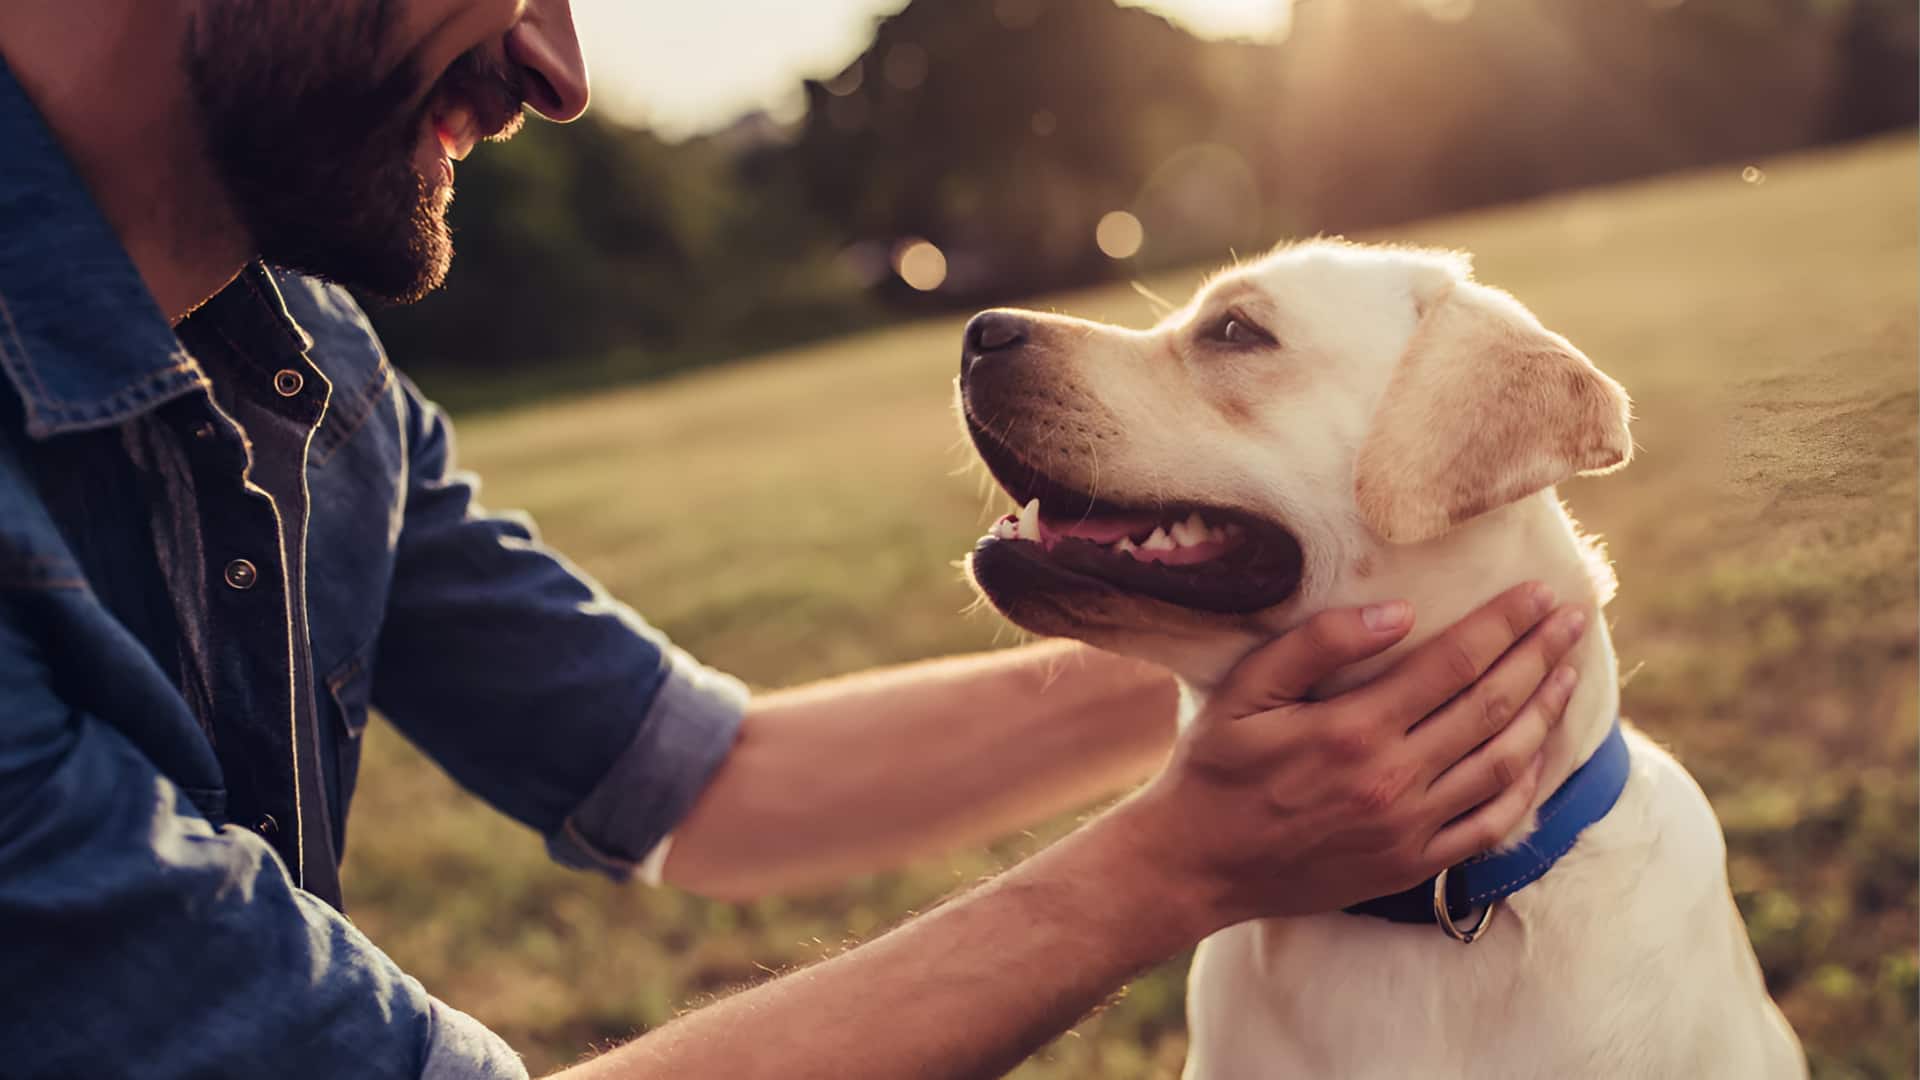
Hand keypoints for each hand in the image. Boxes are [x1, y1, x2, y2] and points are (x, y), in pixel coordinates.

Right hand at [1115, 582, 1590, 935]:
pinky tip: (1538, 753)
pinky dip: (1525, 786)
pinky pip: (1490, 825)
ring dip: (1543, 713)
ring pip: (1502, 763)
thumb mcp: (1246, 691)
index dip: (1504, 625)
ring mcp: (1408, 828)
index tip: (1539, 594)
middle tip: (1573, 619)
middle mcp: (1392, 780)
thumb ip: (1317, 644)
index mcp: (1353, 729)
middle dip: (1539, 656)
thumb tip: (1398, 612)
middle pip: (1491, 707)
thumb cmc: (1216, 768)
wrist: (1197, 865)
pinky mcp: (1412, 864)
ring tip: (1567, 673)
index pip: (1454, 663)